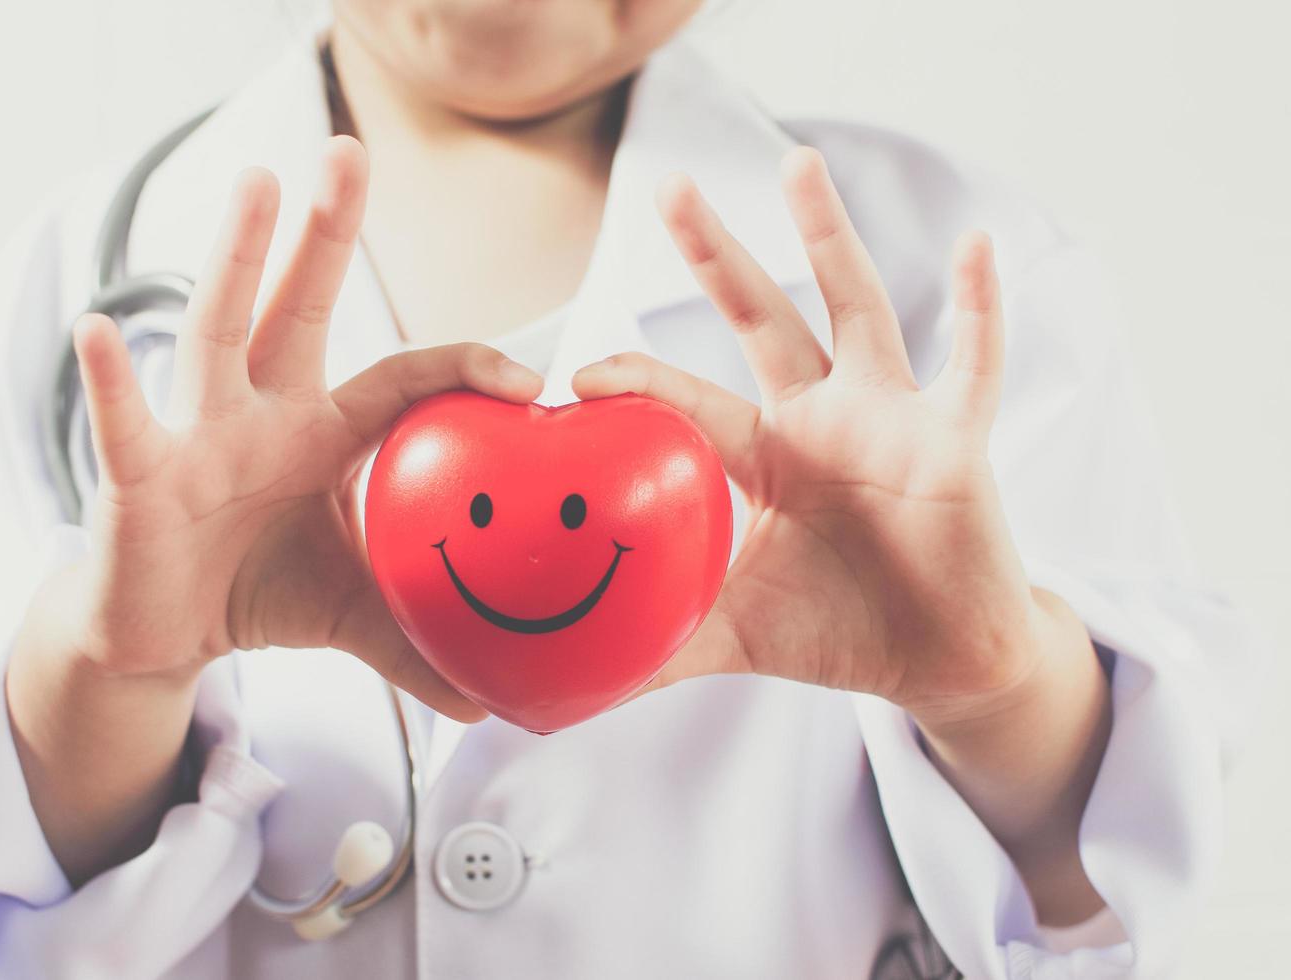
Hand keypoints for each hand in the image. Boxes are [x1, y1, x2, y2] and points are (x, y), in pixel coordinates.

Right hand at [67, 136, 540, 718]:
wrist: (165, 632)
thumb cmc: (262, 592)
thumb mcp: (355, 613)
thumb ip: (420, 647)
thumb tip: (497, 702)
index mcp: (327, 434)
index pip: (406, 381)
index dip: (465, 370)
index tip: (530, 378)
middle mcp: (266, 411)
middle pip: (301, 308)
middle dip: (325, 233)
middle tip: (351, 150)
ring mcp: (200, 431)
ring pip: (220, 331)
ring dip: (237, 258)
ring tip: (255, 180)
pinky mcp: (140, 473)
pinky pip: (129, 420)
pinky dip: (116, 378)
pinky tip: (100, 326)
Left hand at [573, 147, 1061, 726]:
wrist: (935, 658)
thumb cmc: (832, 627)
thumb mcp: (730, 635)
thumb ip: (652, 649)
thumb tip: (558, 694)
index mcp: (761, 455)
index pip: (688, 400)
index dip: (637, 382)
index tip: (576, 377)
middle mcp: (817, 418)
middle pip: (759, 319)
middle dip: (715, 256)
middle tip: (666, 185)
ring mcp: (886, 419)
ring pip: (855, 311)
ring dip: (829, 239)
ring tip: (796, 164)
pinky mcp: (954, 439)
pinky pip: (975, 364)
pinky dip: (984, 308)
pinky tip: (982, 244)